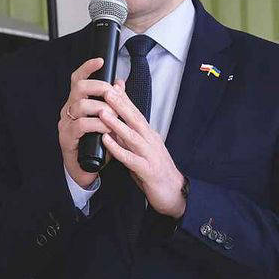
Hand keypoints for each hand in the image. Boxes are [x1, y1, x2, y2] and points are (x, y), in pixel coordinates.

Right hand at [59, 58, 115, 188]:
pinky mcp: (66, 138)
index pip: (78, 79)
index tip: (100, 60)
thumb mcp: (108, 121)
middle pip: (78, 88)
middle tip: (113, 95)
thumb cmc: (98, 144)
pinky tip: (107, 129)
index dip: (88, 68)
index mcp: (77, 103)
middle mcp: (68, 110)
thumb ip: (113, 102)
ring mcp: (65, 124)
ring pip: (81, 105)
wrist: (87, 170)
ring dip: (102, 109)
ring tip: (114, 117)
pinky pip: (81, 125)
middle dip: (99, 88)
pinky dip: (98, 125)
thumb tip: (120, 82)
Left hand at [97, 79, 187, 217]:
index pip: (135, 114)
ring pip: (132, 136)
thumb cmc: (156, 171)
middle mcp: (151, 141)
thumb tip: (115, 123)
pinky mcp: (148, 171)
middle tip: (106, 89)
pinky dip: (118, 149)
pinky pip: (130, 158)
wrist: (175, 194)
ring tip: (103, 112)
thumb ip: (130, 137)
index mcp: (149, 136)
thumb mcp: (142, 150)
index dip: (124, 99)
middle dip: (120, 104)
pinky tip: (107, 141)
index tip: (112, 84)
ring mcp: (150, 155)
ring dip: (117, 123)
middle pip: (134, 119)